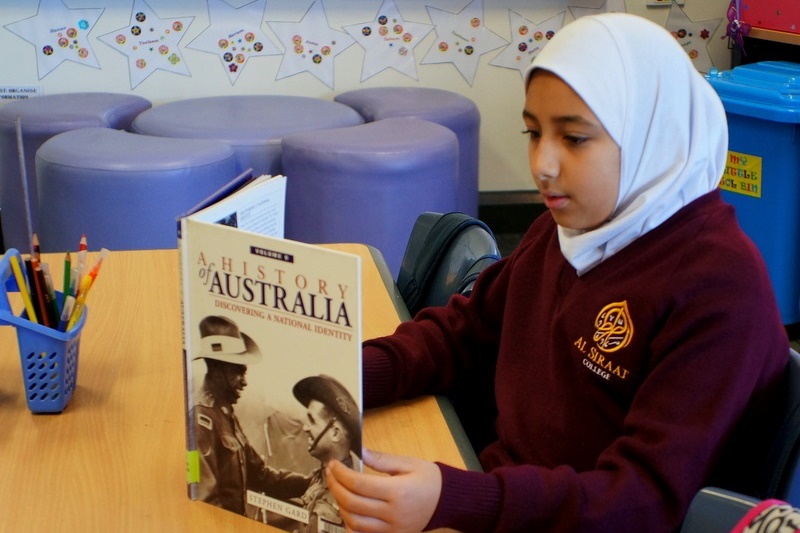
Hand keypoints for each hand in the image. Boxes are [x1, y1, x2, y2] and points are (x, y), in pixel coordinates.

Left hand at [326, 448, 441, 532]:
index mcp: (397, 492)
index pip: (359, 484)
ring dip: (340, 505)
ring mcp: (391, 529)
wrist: (447, 502)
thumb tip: (360, 451)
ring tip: (337, 489)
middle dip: (335, 487)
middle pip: (352, 503)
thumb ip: (382, 460)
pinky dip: (350, 524)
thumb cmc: (429, 479)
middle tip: (330, 474)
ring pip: (354, 522)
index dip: (341, 474)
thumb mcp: (409, 464)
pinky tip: (346, 510)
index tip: (333, 464)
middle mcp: (392, 513)